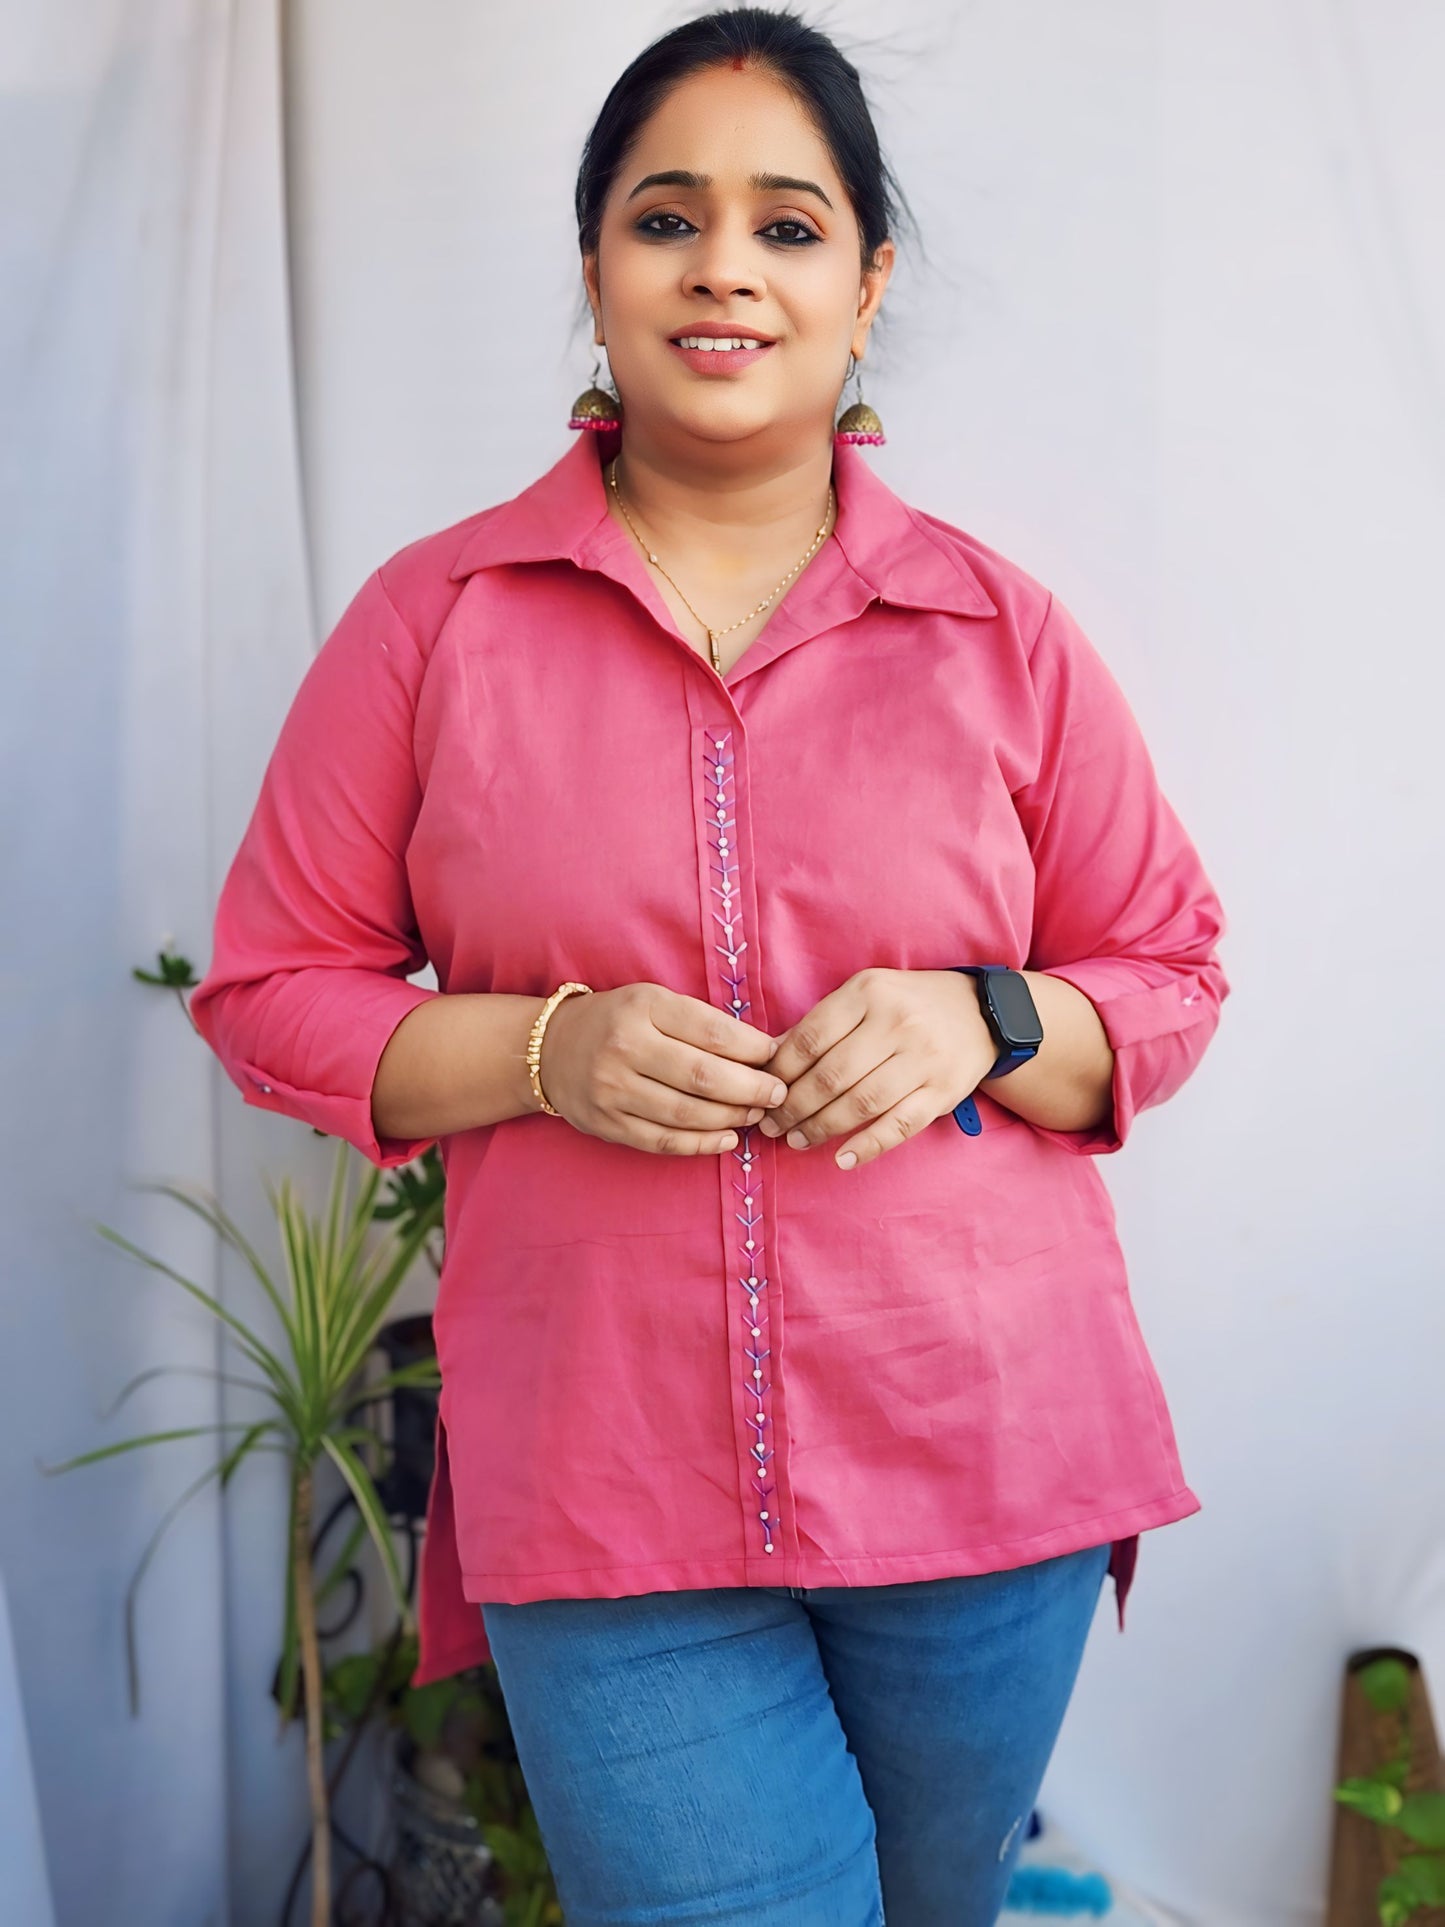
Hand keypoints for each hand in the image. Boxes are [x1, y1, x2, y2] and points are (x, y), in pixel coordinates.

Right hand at [537, 982, 787, 1154]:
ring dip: (731, 1118)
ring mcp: (612, 1090)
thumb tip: (765, 1050)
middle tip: (778, 1094)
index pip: (711, 1031)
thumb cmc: (618, 1021)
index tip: (777, 1057)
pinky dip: (701, 1143)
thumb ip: (703, 1023)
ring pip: (686, 1113)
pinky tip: (727, 1138)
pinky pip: (664, 1141)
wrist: (550, 1050)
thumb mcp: (654, 1001)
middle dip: (751, 1089)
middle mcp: (625, 1047)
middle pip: (703, 1076)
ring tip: (756, 1115)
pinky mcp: (608, 1125)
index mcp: (643, 1007)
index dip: (753, 1049)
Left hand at [757, 968, 996, 1169]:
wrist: (982, 1013)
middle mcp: (897, 1024)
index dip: (780, 1071)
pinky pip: (899, 1126)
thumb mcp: (866, 994)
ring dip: (821, 1128)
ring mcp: (923, 1059)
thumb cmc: (908, 1005)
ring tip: (796, 1139)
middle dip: (793, 1106)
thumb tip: (771, 1056)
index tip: (763, 1092)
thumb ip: (823, 1022)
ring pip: (861, 1103)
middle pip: (831, 1076)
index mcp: (869, 993)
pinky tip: (842, 1158)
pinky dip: (868, 1146)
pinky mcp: (942, 1092)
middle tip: (771, 1125)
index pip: (811, 1039)